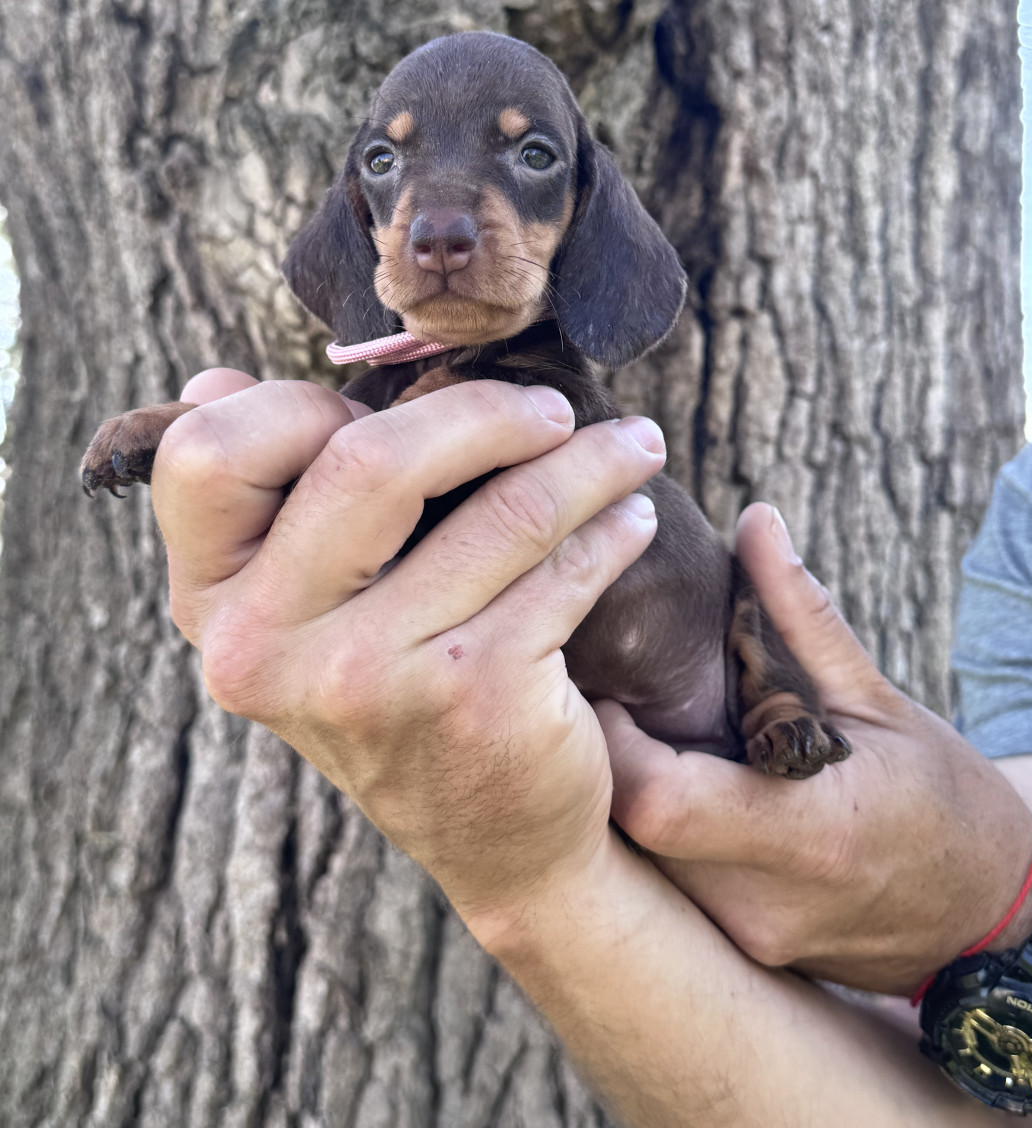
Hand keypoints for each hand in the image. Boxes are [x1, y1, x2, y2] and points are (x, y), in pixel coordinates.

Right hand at [151, 370, 665, 931]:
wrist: (493, 841)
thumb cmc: (398, 686)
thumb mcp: (306, 612)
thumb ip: (266, 501)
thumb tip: (212, 380)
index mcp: (212, 603)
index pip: (208, 452)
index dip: (300, 404)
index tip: (386, 411)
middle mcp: (267, 646)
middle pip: (368, 459)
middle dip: (484, 411)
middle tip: (554, 410)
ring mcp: (370, 678)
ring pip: (501, 508)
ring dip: (587, 461)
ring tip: (632, 447)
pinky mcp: (474, 697)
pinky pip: (560, 566)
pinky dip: (610, 528)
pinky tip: (631, 517)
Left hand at [597, 503, 1031, 994]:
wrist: (993, 915)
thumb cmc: (942, 798)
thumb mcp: (878, 698)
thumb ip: (802, 614)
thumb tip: (754, 518)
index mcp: (808, 833)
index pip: (660, 802)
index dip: (614, 741)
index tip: (609, 684)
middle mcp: (767, 901)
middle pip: (633, 835)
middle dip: (608, 762)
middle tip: (607, 699)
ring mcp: (753, 937)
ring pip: (644, 865)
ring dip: (631, 797)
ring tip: (642, 735)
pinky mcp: (746, 949)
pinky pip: (674, 887)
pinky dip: (662, 832)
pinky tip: (679, 786)